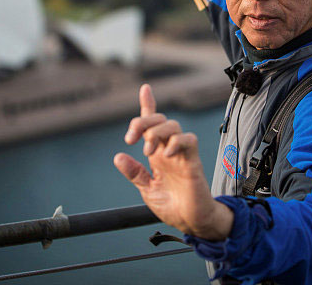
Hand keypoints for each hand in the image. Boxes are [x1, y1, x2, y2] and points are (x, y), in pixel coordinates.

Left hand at [114, 84, 232, 239]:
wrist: (191, 222)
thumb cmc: (173, 206)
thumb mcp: (147, 189)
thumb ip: (135, 173)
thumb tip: (118, 157)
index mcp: (157, 154)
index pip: (152, 124)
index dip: (148, 105)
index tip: (145, 89)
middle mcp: (169, 150)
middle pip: (159, 120)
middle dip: (143, 121)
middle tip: (131, 139)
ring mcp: (181, 154)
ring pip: (173, 126)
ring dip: (157, 132)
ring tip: (148, 151)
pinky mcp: (193, 162)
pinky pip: (189, 140)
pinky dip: (177, 142)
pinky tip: (167, 155)